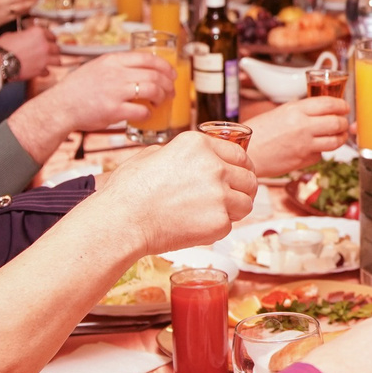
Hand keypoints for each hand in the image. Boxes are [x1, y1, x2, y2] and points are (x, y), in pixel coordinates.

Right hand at [0, 24, 54, 81]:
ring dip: (53, 61)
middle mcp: (44, 45)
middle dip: (53, 50)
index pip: (51, 34)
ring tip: (49, 61)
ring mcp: (44, 59)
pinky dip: (45, 71)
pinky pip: (48, 72)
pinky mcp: (40, 71)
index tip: (49, 39)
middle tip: (49, 51)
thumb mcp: (13, 34)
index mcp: (38, 33)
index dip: (49, 37)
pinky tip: (40, 70)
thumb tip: (26, 37)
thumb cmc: (3, 47)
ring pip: (58, 60)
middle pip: (57, 48)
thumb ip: (25, 36)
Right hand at [42, 51, 170, 132]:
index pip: (148, 58)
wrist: (60, 106)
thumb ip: (117, 66)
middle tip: (170, 92)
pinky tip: (147, 114)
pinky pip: (141, 111)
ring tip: (161, 102)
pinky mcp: (114, 111)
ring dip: (162, 98)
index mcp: (113, 60)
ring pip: (152, 91)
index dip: (165, 66)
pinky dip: (148, 113)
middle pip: (155, 75)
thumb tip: (141, 68)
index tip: (171, 74)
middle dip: (168, 85)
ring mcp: (115, 92)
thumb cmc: (78, 88)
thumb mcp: (97, 66)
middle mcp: (116, 74)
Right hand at [97, 127, 258, 243]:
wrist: (122, 220)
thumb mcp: (152, 155)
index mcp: (198, 144)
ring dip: (233, 209)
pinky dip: (216, 228)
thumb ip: (179, 153)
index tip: (239, 176)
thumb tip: (190, 158)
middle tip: (232, 198)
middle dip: (243, 189)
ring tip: (211, 214)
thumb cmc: (128, 190)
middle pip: (249, 178)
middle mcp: (214, 166)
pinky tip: (195, 226)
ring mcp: (219, 194)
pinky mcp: (219, 221)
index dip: (241, 167)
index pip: (239, 154)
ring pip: (246, 203)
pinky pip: (230, 225)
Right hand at [248, 96, 347, 175]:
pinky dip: (320, 152)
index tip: (344, 108)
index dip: (342, 105)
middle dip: (344, 123)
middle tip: (342, 123)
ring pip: (335, 141)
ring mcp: (305, 145)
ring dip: (339, 139)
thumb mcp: (280, 112)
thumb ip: (301, 111)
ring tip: (336, 137)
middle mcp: (303, 126)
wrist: (247, 153)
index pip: (330, 104)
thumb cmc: (259, 133)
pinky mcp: (303, 160)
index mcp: (296, 110)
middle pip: (337, 123)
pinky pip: (321, 155)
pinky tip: (312, 149)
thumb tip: (321, 110)